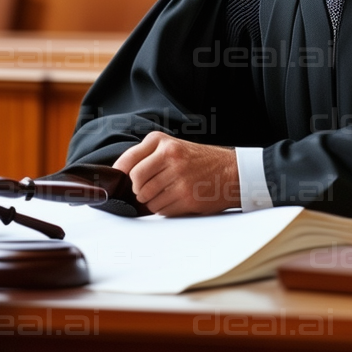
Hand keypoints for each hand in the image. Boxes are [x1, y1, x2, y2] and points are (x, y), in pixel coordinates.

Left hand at [112, 131, 239, 215]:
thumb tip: (121, 175)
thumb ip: (149, 156)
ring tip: (165, 194)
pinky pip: (162, 210)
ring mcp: (179, 177)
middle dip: (138, 190)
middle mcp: (170, 156)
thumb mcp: (174, 146)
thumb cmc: (201, 160)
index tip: (119, 181)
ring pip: (147, 199)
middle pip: (136, 182)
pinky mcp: (186, 197)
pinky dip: (164, 209)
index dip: (120, 174)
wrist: (232, 171)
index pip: (129, 160)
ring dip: (152, 202)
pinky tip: (176, 200)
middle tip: (147, 190)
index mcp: (162, 142)